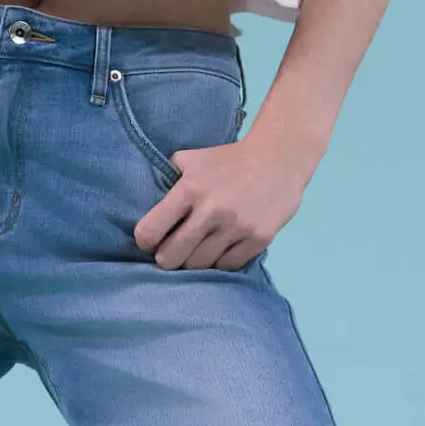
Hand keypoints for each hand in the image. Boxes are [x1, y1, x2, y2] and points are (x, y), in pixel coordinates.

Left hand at [133, 122, 315, 270]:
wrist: (279, 159)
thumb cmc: (228, 160)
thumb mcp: (191, 160)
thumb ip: (168, 180)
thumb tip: (146, 206)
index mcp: (190, 189)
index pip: (150, 231)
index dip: (145, 241)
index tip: (151, 241)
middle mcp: (211, 210)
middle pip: (172, 257)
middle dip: (167, 258)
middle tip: (172, 253)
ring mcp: (237, 226)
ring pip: (200, 265)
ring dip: (194, 262)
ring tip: (197, 251)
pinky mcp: (258, 238)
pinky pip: (227, 266)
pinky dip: (220, 262)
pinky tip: (219, 250)